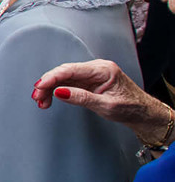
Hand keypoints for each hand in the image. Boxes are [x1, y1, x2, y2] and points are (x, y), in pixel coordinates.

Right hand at [34, 58, 171, 143]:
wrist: (143, 113)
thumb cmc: (131, 108)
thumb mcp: (106, 106)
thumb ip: (82, 98)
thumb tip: (59, 92)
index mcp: (103, 69)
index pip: (70, 70)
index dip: (52, 77)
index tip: (40, 87)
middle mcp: (96, 68)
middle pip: (64, 72)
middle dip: (47, 84)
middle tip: (37, 97)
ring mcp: (92, 74)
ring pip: (64, 78)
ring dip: (50, 89)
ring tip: (41, 101)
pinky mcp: (88, 81)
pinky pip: (68, 83)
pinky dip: (57, 90)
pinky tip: (49, 98)